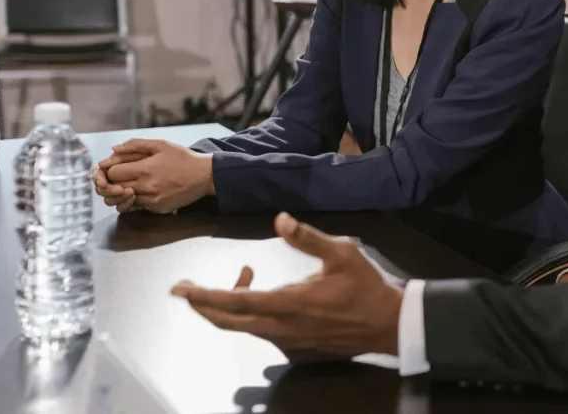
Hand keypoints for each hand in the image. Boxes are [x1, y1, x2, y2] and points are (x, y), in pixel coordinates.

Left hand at [103, 139, 213, 213]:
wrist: (204, 176)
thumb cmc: (183, 158)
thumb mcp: (161, 144)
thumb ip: (135, 145)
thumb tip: (113, 150)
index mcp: (145, 169)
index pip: (112, 173)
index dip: (109, 170)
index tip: (115, 167)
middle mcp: (146, 187)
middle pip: (114, 189)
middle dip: (111, 183)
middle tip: (118, 177)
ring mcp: (152, 200)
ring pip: (123, 202)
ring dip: (121, 194)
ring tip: (127, 186)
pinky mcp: (158, 209)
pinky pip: (137, 208)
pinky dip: (135, 201)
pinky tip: (142, 192)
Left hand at [170, 213, 402, 358]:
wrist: (387, 324)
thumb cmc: (365, 286)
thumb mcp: (342, 253)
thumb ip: (308, 237)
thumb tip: (280, 219)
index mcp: (288, 303)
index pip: (234, 302)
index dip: (203, 295)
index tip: (180, 288)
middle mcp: (281, 328)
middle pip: (228, 322)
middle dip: (203, 304)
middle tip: (187, 288)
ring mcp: (287, 341)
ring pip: (244, 327)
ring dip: (232, 304)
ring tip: (243, 276)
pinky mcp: (296, 348)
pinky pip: (261, 332)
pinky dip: (251, 314)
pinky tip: (265, 296)